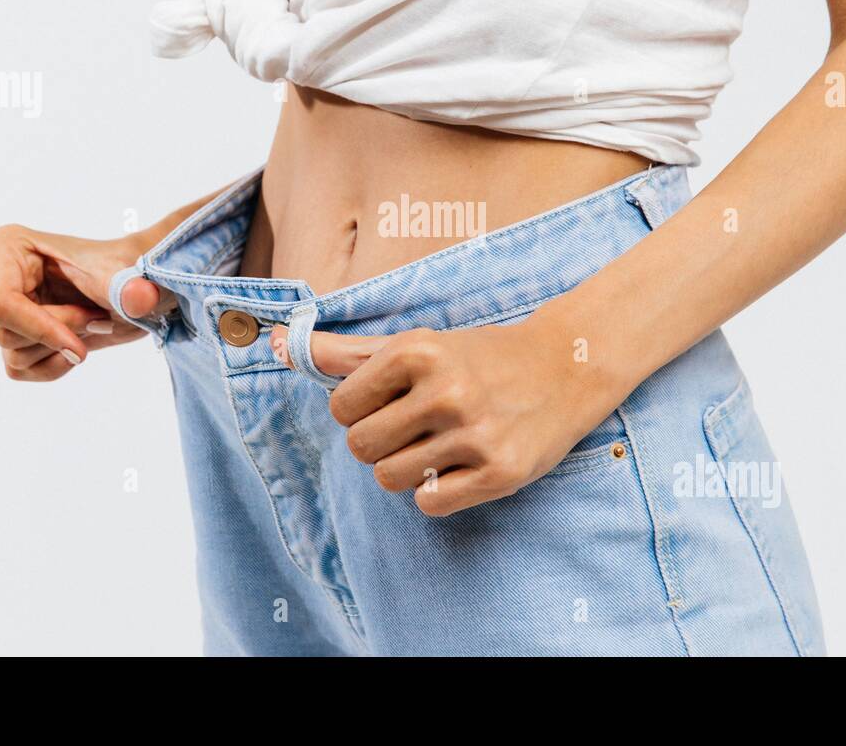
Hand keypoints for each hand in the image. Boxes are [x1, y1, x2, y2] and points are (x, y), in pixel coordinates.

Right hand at [0, 224, 168, 380]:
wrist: (139, 287)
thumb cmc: (129, 268)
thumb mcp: (130, 274)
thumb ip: (132, 286)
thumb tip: (139, 299)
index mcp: (9, 246)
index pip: (2, 304)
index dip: (41, 329)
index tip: (78, 345)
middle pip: (7, 333)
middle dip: (60, 333)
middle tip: (98, 317)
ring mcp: (4, 308)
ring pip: (14, 356)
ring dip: (62, 348)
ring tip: (92, 322)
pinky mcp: (15, 335)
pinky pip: (19, 370)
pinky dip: (54, 366)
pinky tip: (78, 346)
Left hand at [271, 319, 621, 515]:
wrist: (566, 367)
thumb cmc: (479, 357)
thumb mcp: (416, 344)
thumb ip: (346, 351)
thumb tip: (279, 342)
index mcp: (418, 351)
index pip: (341, 407)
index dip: (359, 410)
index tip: (390, 402)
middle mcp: (446, 391)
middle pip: (361, 448)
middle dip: (379, 443)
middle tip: (414, 427)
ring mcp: (475, 434)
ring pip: (391, 479)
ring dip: (407, 469)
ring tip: (440, 445)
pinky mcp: (501, 473)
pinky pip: (430, 504)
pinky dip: (436, 492)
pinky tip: (460, 466)